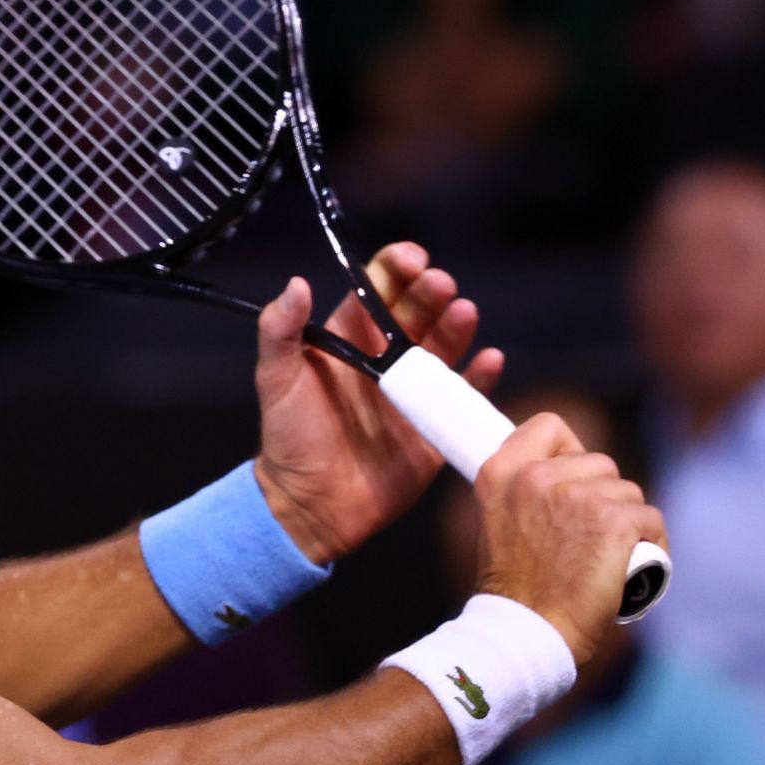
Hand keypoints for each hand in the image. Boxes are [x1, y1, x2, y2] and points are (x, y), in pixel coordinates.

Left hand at [252, 242, 502, 561]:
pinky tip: (490, 358)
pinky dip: (481, 376)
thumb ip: (280, 331)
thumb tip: (294, 284)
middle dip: (431, 293)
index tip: (412, 259)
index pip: (378, 291)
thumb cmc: (288, 438)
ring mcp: (414, 392)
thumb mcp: (275, 379)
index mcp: (350, 339)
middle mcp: (386, 360)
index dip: (396, 269)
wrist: (309, 505)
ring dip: (457, 326)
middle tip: (440, 285)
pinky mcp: (435, 427)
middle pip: (418, 313)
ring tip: (464, 311)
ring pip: (445, 347)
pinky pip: (465, 395)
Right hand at [472, 413, 667, 665]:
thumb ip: (522, 490)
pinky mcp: (614, 520)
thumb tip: (563, 469)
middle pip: (599, 462)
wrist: (528, 631)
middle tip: (588, 538)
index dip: (568, 451)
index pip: (548, 426)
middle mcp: (536, 475)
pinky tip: (632, 567)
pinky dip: (652, 543)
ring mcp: (577, 495)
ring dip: (627, 521)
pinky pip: (651, 518)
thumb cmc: (517, 588)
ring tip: (608, 557)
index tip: (571, 483)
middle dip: (603, 496)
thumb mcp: (499, 521)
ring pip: (628, 492)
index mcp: (501, 471)